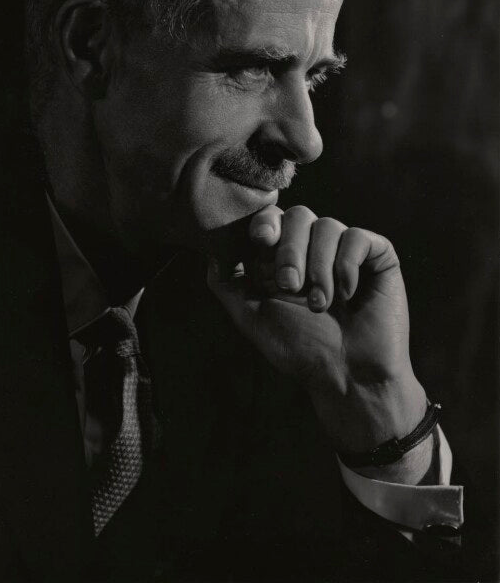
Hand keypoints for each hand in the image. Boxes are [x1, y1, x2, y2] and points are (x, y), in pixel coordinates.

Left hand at [208, 205, 431, 479]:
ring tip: (320, 304)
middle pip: (298, 215)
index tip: (261, 241)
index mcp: (286, 255)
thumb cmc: (300, 349)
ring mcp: (347, 250)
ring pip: (328, 226)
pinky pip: (358, 238)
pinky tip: (348, 295)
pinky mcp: (378, 256)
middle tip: (290, 286)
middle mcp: (316, 247)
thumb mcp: (251, 316)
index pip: (272, 218)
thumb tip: (212, 253)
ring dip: (318, 267)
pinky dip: (347, 266)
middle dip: (289, 250)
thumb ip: (227, 284)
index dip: (265, 224)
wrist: (347, 376)